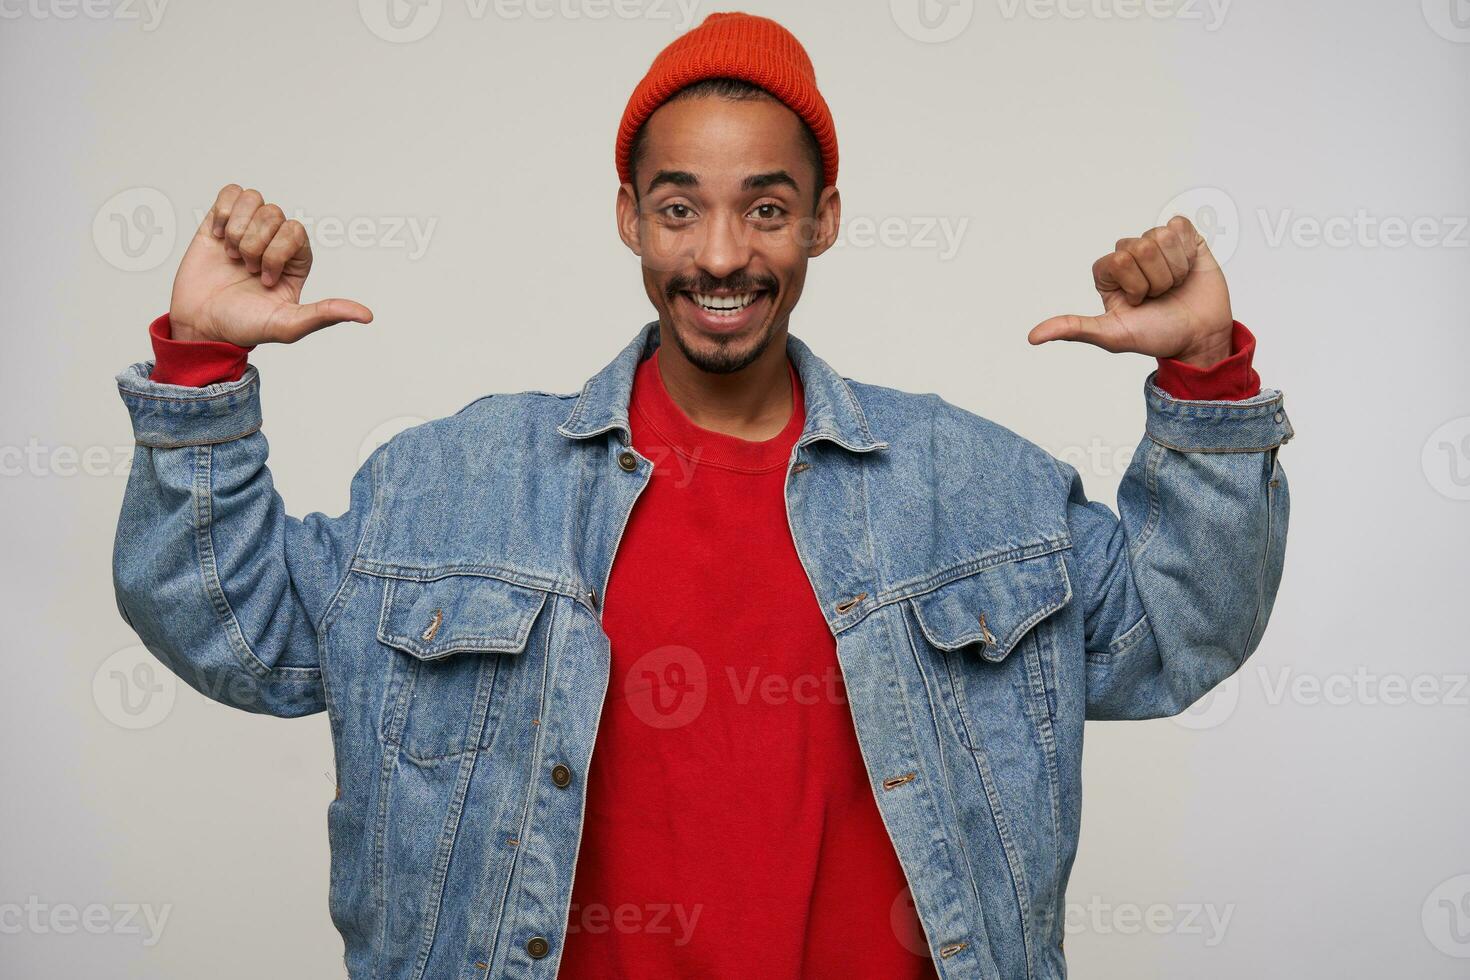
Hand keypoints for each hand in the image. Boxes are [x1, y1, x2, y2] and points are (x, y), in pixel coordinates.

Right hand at [168, 184, 372, 344]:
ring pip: (254, 199)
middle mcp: (275, 240)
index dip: (275, 252)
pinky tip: (218, 238)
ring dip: (237, 230)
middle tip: (245, 270)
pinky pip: (231, 193)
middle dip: (254, 245)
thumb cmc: (243, 326)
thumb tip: (366, 315)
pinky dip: (222, 214)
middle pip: (273, 213)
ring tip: (231, 256)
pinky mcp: (221, 222)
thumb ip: (325, 314)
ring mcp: (248, 229)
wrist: (200, 324)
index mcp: (296, 259)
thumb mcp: (288, 325)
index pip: (294, 230)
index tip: (264, 279)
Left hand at [1029, 216, 1232, 366]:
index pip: (1119, 259)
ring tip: (1174, 285)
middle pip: (1141, 247)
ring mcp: (1155, 245)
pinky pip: (1180, 227)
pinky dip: (1189, 253)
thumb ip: (1074, 328)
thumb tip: (1032, 337)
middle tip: (1160, 296)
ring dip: (1174, 269)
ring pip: (1162, 237)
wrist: (1200, 336)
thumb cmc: (1156, 336)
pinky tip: (1187, 269)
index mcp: (1108, 273)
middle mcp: (1129, 256)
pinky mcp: (1182, 238)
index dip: (1135, 284)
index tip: (1139, 303)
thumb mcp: (1112, 335)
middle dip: (1156, 279)